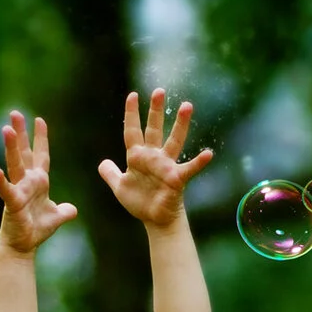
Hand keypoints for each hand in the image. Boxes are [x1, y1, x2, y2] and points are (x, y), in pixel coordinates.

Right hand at [0, 111, 77, 254]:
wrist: (23, 246)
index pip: (41, 155)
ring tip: (6, 129)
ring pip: (15, 165)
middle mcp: (27, 182)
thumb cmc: (35, 230)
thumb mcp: (55, 218)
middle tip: (15, 113)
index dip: (41, 138)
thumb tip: (72, 210)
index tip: (40, 119)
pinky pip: (6, 190)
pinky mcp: (11, 203)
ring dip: (11, 148)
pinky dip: (1, 181)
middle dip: (20, 133)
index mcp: (38, 182)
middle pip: (24, 153)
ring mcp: (18, 190)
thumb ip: (65, 211)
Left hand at [98, 89, 214, 229]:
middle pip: (153, 129)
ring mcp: (166, 166)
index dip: (131, 114)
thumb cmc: (140, 202)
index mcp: (137, 156)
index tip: (133, 95)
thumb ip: (110, 174)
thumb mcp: (120, 187)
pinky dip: (199, 162)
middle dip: (155, 110)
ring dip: (180, 124)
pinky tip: (208, 153)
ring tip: (186, 106)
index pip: (132, 131)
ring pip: (173, 141)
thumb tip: (102, 163)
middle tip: (158, 91)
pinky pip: (189, 168)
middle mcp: (153, 156)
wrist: (155, 220)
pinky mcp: (176, 178)